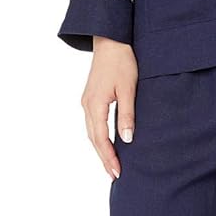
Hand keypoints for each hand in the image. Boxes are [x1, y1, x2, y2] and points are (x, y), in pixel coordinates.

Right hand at [81, 36, 138, 180]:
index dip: (109, 157)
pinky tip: (107, 143)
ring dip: (100, 149)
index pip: (101, 139)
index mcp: (95, 105)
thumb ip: (127, 115)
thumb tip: (127, 140)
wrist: (110, 40)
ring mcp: (86, 101)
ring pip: (91, 132)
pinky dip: (99, 137)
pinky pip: (93, 123)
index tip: (117, 172)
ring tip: (111, 164)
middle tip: (115, 175)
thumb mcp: (128, 88)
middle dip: (103, 158)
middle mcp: (87, 106)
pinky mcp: (90, 97)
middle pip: (93, 139)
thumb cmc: (122, 62)